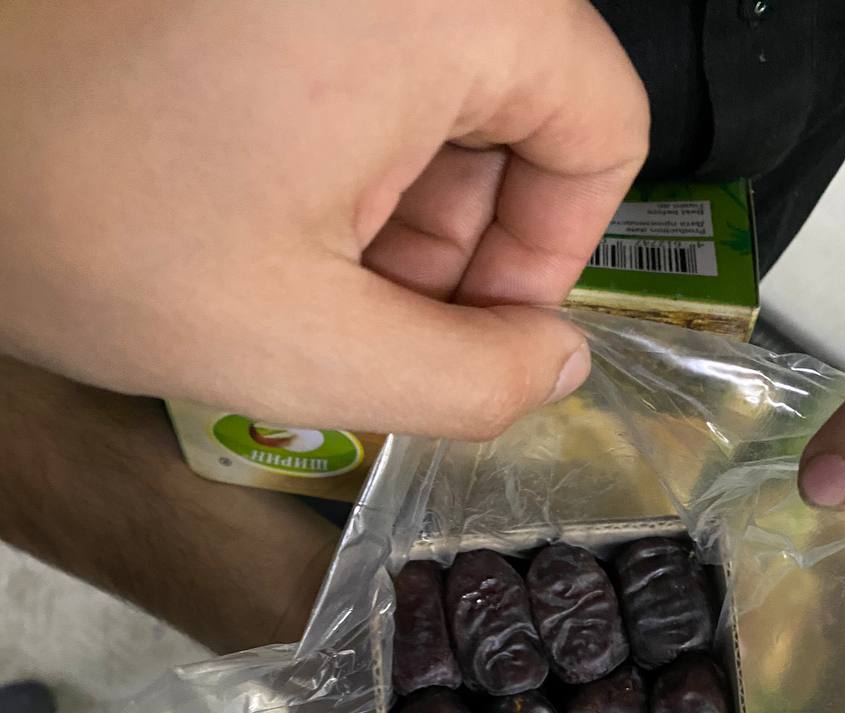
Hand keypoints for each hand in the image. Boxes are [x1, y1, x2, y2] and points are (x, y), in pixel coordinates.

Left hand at [0, 0, 647, 438]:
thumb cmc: (82, 219)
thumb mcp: (301, 345)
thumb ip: (468, 382)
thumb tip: (561, 361)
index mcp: (437, 2)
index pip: (603, 121)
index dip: (555, 252)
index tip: (476, 331)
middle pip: (522, 100)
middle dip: (466, 235)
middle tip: (373, 315)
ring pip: (442, 83)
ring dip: (401, 199)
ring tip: (302, 267)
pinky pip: (364, 54)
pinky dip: (344, 146)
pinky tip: (270, 207)